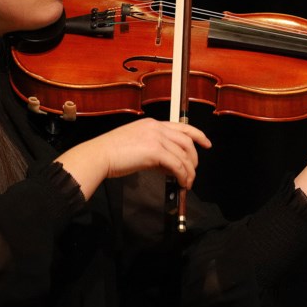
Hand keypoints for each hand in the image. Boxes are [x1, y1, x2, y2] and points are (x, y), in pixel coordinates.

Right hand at [56, 118, 210, 197]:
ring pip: (184, 154)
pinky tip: (181, 183)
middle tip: (194, 171)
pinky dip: (182, 175)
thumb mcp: (137, 146)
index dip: (198, 135)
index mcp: (152, 124)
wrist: (99, 155)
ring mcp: (156, 138)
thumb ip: (155, 152)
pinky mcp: (154, 151)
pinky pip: (177, 164)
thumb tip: (170, 165)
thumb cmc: (112, 153)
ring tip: (187, 182)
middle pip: (187, 140)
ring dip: (189, 170)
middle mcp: (156, 127)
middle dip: (194, 158)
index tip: (206, 143)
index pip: (182, 126)